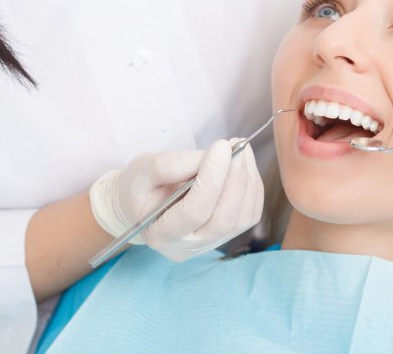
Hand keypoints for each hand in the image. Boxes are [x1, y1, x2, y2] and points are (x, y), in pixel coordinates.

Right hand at [89, 139, 263, 260]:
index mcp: (160, 235)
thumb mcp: (143, 169)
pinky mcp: (226, 235)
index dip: (212, 178)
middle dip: (236, 179)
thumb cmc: (139, 186)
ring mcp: (209, 244)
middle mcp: (187, 247)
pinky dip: (253, 187)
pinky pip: (249, 214)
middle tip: (237, 147)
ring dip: (247, 180)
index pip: (194, 211)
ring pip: (242, 218)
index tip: (222, 146)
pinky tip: (244, 165)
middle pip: (223, 219)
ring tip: (241, 150)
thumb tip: (212, 156)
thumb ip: (171, 165)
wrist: (143, 202)